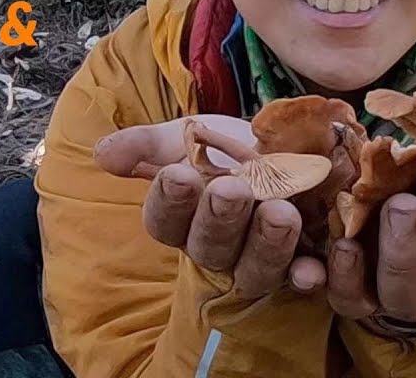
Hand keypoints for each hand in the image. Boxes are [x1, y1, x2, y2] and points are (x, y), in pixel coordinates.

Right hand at [94, 115, 307, 297]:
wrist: (289, 146)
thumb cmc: (227, 147)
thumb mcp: (186, 135)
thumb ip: (146, 145)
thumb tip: (102, 154)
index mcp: (182, 218)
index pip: (165, 219)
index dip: (169, 201)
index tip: (177, 174)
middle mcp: (218, 247)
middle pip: (211, 246)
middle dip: (220, 219)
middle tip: (232, 190)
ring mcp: (260, 259)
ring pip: (256, 269)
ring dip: (267, 245)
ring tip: (281, 213)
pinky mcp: (304, 263)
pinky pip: (302, 281)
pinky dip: (308, 277)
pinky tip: (313, 268)